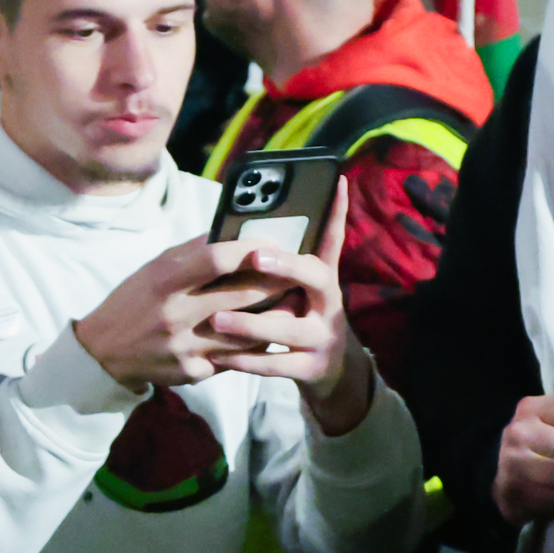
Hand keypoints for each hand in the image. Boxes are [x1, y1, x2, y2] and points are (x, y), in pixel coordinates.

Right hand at [72, 234, 287, 393]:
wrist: (104, 352)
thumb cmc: (134, 300)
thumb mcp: (155, 268)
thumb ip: (193, 252)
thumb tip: (234, 233)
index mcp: (165, 281)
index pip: (216, 258)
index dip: (250, 250)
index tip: (272, 244)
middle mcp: (176, 314)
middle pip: (241, 295)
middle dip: (276, 282)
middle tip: (297, 272)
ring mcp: (186, 346)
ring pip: (247, 331)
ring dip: (274, 316)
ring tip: (293, 303)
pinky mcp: (193, 371)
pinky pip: (235, 357)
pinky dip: (255, 344)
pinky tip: (269, 333)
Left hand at [201, 198, 371, 434]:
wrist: (328, 369)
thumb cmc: (300, 317)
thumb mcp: (299, 290)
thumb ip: (280, 267)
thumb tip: (240, 231)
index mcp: (324, 278)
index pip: (332, 239)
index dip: (337, 212)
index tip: (334, 183)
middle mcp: (330, 303)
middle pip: (316, 277)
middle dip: (287, 267)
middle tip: (256, 257)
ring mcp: (323, 338)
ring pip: (288, 328)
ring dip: (251, 324)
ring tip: (217, 319)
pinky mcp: (311, 368)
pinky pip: (275, 365)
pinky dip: (244, 361)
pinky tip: (217, 356)